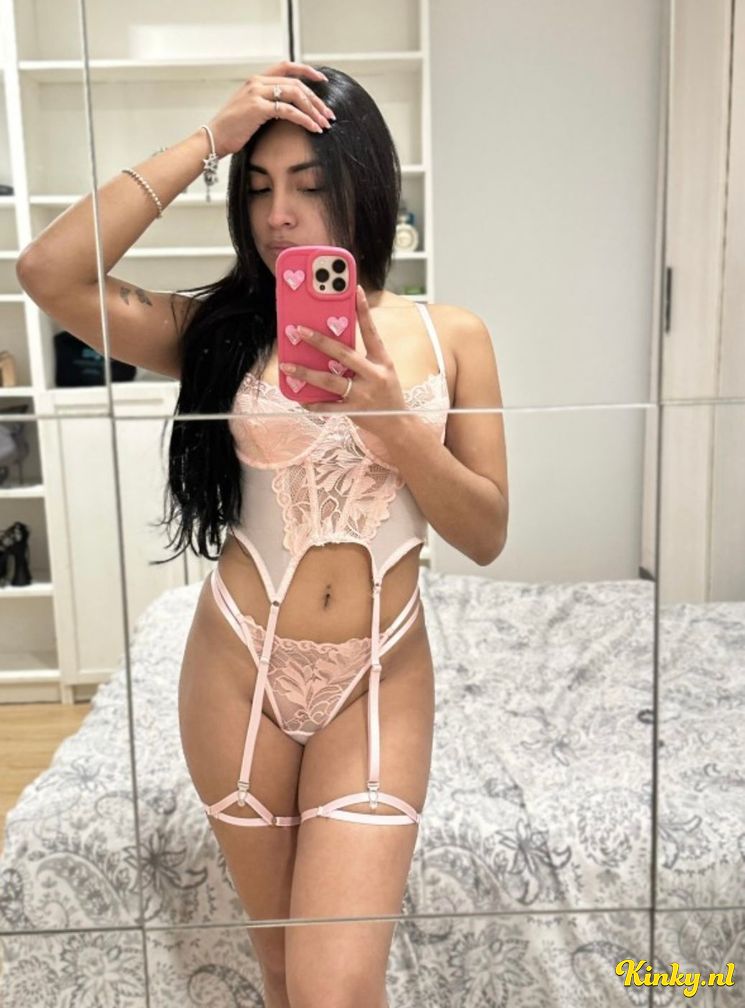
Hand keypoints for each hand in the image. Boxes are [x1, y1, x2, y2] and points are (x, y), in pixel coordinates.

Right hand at [205, 61, 334, 156]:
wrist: (213, 138)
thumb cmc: (232, 130)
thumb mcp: (251, 111)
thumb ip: (267, 103)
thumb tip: (290, 109)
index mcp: (256, 80)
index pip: (287, 66)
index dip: (307, 71)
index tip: (323, 79)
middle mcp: (257, 82)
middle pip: (296, 83)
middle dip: (316, 99)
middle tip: (328, 114)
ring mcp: (256, 93)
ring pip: (294, 94)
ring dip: (313, 110)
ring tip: (324, 124)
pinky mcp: (257, 108)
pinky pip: (288, 111)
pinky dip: (304, 119)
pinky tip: (313, 128)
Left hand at [279, 286, 407, 437]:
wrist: (398, 423)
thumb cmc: (387, 393)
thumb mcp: (382, 370)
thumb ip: (363, 358)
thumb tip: (332, 344)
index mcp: (382, 361)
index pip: (372, 332)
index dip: (364, 311)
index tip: (355, 291)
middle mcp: (373, 375)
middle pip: (343, 354)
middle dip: (319, 341)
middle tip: (299, 331)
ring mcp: (363, 394)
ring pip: (329, 381)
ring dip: (306, 373)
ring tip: (287, 367)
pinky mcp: (353, 411)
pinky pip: (328, 407)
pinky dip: (312, 403)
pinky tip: (299, 398)